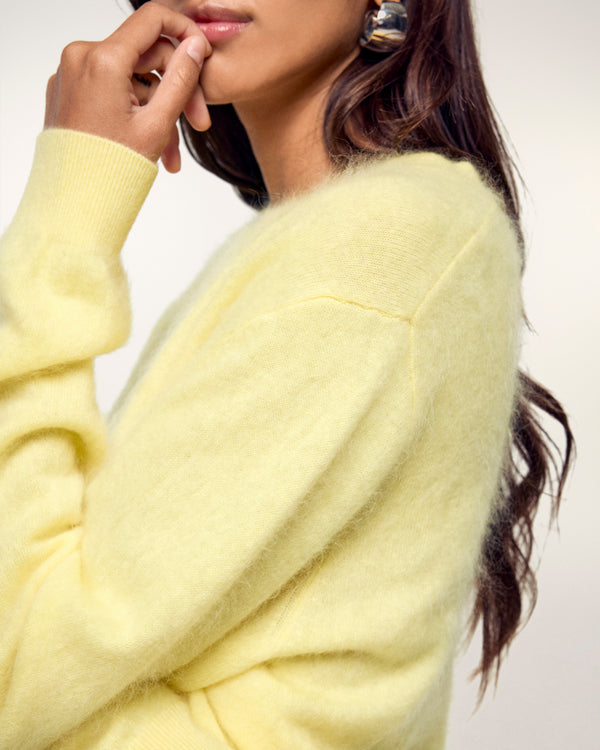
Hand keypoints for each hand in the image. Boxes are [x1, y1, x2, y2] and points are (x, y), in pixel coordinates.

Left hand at [44, 2, 211, 172]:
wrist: (74, 203)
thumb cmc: (110, 170)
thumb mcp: (158, 123)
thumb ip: (182, 79)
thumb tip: (196, 46)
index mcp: (102, 59)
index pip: (153, 19)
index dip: (185, 31)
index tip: (202, 52)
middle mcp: (81, 58)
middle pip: (145, 57)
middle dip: (176, 90)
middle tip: (198, 124)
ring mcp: (72, 75)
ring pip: (132, 79)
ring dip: (158, 112)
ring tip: (170, 154)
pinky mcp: (69, 92)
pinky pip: (113, 91)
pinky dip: (135, 113)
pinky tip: (150, 146)